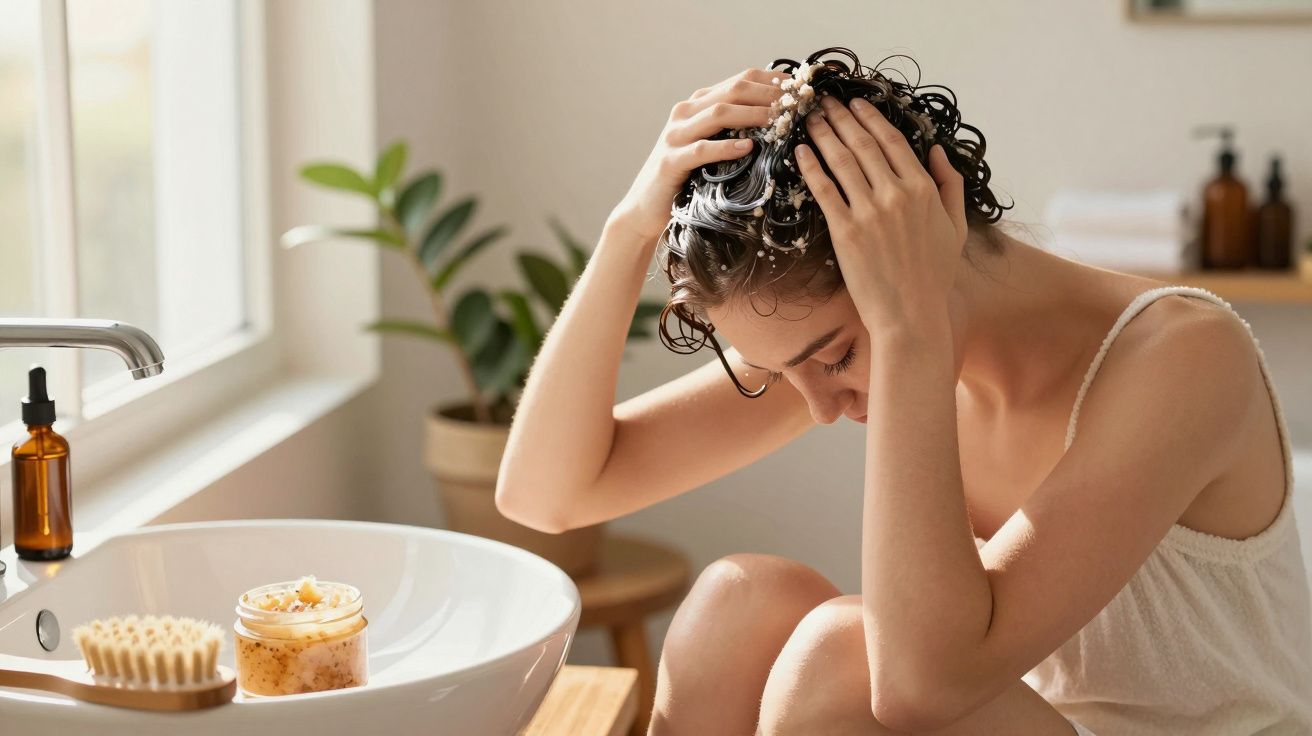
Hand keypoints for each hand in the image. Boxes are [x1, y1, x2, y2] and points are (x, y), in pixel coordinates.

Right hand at [610, 68, 788, 242]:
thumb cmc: (686, 178)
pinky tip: (748, 148)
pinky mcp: (670, 162)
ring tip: (778, 119)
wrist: (646, 207)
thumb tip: (777, 122)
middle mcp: (685, 113)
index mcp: (697, 105)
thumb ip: (733, 130)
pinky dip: (726, 147)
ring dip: (752, 114)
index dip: (770, 80)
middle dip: (767, 94)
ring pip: (718, 113)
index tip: (799, 88)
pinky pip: (702, 150)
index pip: (739, 80)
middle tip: (795, 102)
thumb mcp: (711, 146)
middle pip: (732, 91)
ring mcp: (675, 136)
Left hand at [793, 95, 967, 332]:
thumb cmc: (934, 274)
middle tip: (821, 101)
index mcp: (923, 188)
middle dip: (839, 117)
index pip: (892, 141)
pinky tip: (800, 151)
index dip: (870, 117)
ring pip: (841, 160)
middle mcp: (896, 193)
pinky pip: (824, 190)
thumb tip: (937, 149)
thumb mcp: (956, 226)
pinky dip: (811, 166)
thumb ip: (951, 183)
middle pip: (862, 144)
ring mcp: (869, 211)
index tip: (854, 103)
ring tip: (808, 117)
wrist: (910, 314)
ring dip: (822, 133)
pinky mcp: (845, 231)